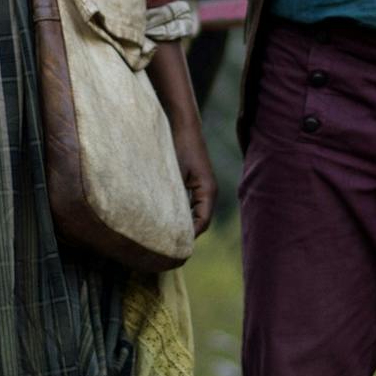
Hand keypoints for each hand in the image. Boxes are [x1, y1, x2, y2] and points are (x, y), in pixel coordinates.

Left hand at [173, 118, 217, 236]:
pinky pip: (193, 205)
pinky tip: (169, 219)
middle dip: (187, 234)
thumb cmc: (180, 146)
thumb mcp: (175, 173)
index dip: (190, 236)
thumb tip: (166, 219)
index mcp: (208, 191)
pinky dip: (183, 214)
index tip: (175, 246)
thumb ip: (173, 196)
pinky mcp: (197, 184)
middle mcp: (209, 192)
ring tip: (168, 238)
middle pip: (201, 221)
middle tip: (169, 248)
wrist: (185, 127)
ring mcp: (204, 188)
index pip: (202, 222)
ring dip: (185, 225)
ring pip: (197, 214)